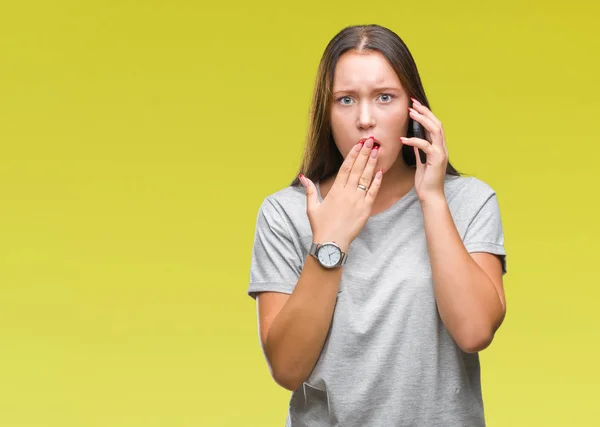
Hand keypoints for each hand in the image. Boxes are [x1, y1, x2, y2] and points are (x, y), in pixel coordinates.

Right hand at [299, 137, 382, 251]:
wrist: (332, 244)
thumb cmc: (321, 227)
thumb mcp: (312, 208)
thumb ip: (310, 190)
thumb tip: (303, 177)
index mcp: (335, 190)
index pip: (345, 168)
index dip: (352, 154)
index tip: (358, 144)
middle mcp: (347, 193)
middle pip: (358, 169)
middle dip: (364, 153)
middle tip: (370, 141)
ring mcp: (358, 200)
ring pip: (367, 178)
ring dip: (372, 163)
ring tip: (377, 151)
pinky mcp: (366, 210)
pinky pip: (373, 192)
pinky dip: (377, 181)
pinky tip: (381, 171)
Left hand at [399, 98, 447, 202]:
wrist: (430, 195)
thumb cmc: (425, 180)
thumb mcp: (421, 161)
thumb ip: (419, 150)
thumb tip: (413, 138)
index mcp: (438, 147)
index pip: (434, 125)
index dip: (425, 114)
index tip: (413, 105)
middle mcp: (442, 147)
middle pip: (437, 123)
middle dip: (425, 111)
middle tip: (412, 103)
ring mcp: (441, 152)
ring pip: (435, 130)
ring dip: (422, 120)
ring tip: (410, 113)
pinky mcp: (437, 159)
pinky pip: (425, 145)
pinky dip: (414, 140)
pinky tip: (402, 139)